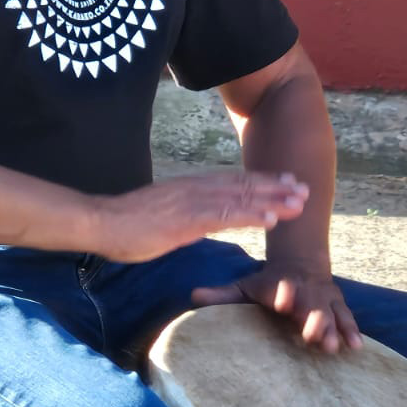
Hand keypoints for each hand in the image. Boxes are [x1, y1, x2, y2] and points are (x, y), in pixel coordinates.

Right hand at [91, 171, 308, 262]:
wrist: (100, 223)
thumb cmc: (126, 224)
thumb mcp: (163, 216)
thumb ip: (184, 215)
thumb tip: (196, 222)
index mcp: (190, 187)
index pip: (233, 181)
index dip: (262, 182)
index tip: (286, 182)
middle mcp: (196, 189)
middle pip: (244, 186)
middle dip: (276, 188)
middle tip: (305, 189)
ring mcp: (193, 203)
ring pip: (241, 199)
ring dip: (273, 201)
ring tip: (299, 203)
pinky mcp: (186, 220)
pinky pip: (225, 217)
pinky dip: (251, 216)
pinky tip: (271, 219)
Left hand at [192, 263, 361, 352]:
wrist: (301, 264)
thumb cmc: (268, 284)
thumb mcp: (245, 286)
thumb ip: (222, 294)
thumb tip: (193, 297)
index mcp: (281, 285)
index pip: (282, 288)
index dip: (283, 294)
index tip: (282, 301)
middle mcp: (305, 291)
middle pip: (310, 304)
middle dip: (312, 318)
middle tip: (312, 335)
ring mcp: (324, 298)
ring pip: (331, 313)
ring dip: (333, 329)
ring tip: (334, 347)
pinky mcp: (337, 306)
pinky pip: (346, 318)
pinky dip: (351, 331)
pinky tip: (356, 347)